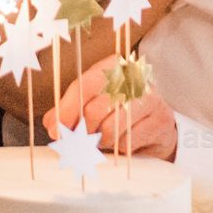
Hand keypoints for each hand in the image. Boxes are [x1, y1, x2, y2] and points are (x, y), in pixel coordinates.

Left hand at [47, 58, 177, 160]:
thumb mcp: (91, 103)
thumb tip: (52, 124)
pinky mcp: (160, 120)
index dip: (67, 110)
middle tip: (82, 139)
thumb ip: (68, 110)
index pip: (84, 85)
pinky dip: (119, 147)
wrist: (157, 127)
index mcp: (113, 66)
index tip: (56, 130)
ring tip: (105, 139)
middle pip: (95, 110)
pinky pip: (127, 142)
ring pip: (110, 129)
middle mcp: (134, 77)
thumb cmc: (118, 112)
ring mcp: (151, 97)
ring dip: (102, 141)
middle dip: (83, 131)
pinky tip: (123, 141)